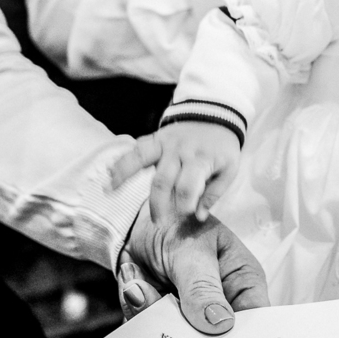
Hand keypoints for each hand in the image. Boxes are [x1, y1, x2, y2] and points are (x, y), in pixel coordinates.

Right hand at [111, 122, 241, 221]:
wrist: (217, 114)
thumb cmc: (222, 148)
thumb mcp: (230, 169)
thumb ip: (215, 193)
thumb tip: (199, 216)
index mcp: (201, 160)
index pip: (188, 186)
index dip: (185, 204)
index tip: (185, 216)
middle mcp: (180, 151)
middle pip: (163, 180)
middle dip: (158, 205)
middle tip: (158, 223)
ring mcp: (165, 143)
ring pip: (142, 158)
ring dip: (124, 174)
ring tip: (109, 191)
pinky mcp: (156, 137)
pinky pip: (137, 147)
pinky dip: (122, 159)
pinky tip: (109, 172)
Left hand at [119, 205, 268, 332]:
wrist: (139, 219)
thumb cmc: (178, 222)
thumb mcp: (192, 250)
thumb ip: (202, 287)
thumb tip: (220, 324)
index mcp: (242, 283)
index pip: (254, 322)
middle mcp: (221, 304)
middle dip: (179, 328)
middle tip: (155, 299)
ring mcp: (190, 315)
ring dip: (150, 313)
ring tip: (139, 282)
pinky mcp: (164, 319)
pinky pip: (150, 332)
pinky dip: (136, 309)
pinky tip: (134, 279)